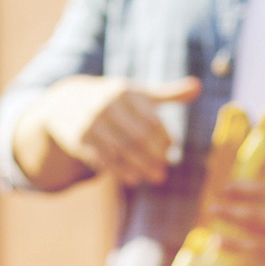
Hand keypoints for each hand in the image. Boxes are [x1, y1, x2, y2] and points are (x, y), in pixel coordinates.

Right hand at [30, 75, 200, 185]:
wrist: (66, 102)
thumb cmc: (112, 99)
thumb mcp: (137, 94)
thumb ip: (167, 94)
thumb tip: (198, 86)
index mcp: (124, 92)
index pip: (151, 119)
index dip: (164, 137)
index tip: (172, 149)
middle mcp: (106, 105)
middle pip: (137, 137)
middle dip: (154, 156)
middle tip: (164, 170)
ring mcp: (91, 122)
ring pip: (121, 150)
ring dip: (140, 167)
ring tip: (154, 177)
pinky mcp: (79, 138)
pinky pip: (102, 158)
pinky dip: (119, 171)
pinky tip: (132, 179)